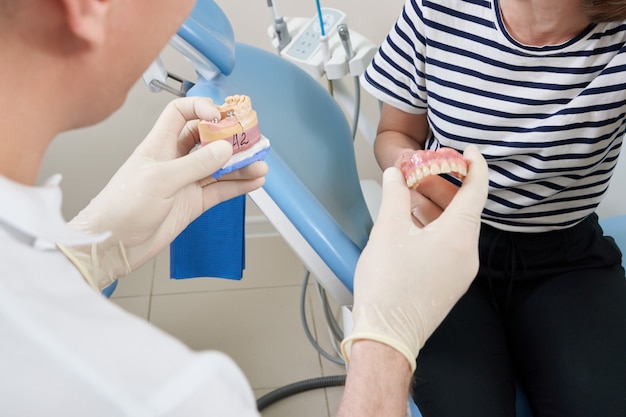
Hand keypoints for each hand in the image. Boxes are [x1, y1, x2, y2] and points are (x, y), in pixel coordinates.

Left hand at [58, 97, 266, 289]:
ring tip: (259, 164)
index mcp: (158, 145)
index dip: (201, 108)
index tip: (220, 116)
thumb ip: (195, 164)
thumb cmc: (120, 208)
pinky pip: (221, 190)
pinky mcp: (193, 203)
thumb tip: (224, 149)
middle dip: (229, 138)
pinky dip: (238, 186)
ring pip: (219, 167)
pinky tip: (254, 182)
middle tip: (250, 139)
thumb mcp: (160, 180)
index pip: (181, 113)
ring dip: (240, 165)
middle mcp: (174, 160)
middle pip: (207, 139)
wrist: (112, 245)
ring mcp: (185, 182)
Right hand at [341, 145, 487, 371]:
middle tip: (421, 170)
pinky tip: (410, 224)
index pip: (477, 190)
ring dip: (435, 207)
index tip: (469, 150)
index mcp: (459, 236)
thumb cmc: (389, 286)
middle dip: (443, 185)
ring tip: (409, 194)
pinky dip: (434, 228)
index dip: (474, 165)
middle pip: (464, 208)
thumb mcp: (388, 230)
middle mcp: (468, 253)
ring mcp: (461, 271)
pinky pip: (449, 245)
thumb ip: (394, 195)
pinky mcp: (450, 283)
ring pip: (454, 227)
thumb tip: (394, 175)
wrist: (387, 335)